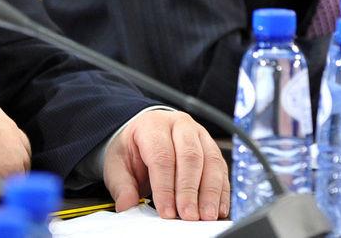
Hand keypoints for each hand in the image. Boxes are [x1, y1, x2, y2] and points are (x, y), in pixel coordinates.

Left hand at [102, 110, 228, 220]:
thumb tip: (127, 205)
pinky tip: (219, 208)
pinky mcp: (212, 147)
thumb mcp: (118, 164)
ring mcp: (199, 134)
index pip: (162, 157)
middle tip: (188, 215)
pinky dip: (222, 190)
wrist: (144, 133)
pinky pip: (221, 168)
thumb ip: (122, 186)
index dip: (165, 187)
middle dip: (190, 190)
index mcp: (153, 125)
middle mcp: (179, 125)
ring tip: (206, 215)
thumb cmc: (133, 148)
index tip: (167, 211)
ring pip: (210, 161)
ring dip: (210, 192)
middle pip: (190, 157)